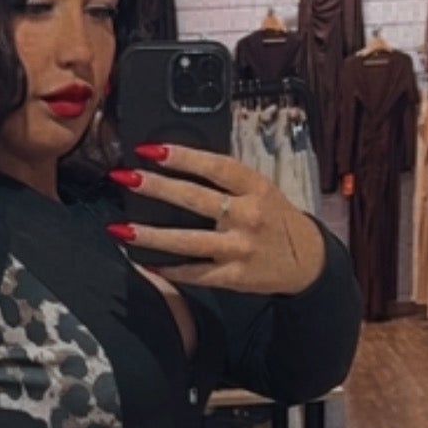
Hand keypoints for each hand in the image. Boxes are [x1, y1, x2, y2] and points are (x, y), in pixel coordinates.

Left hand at [108, 144, 327, 292]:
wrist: (308, 261)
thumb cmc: (276, 219)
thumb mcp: (261, 189)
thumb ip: (228, 179)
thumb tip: (181, 163)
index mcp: (254, 187)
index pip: (215, 166)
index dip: (182, 156)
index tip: (150, 150)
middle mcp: (247, 215)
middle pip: (195, 199)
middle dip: (156, 188)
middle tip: (125, 177)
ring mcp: (240, 248)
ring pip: (188, 241)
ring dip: (150, 236)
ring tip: (120, 229)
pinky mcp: (234, 277)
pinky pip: (196, 273)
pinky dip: (170, 269)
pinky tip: (146, 262)